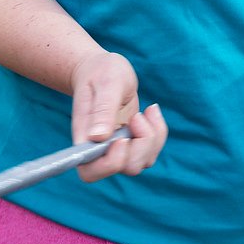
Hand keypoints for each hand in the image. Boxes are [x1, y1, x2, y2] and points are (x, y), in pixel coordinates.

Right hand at [68, 50, 167, 181]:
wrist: (105, 72)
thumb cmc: (101, 73)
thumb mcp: (106, 84)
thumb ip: (103, 109)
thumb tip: (97, 138)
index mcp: (84, 138)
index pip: (91, 171)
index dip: (111, 163)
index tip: (122, 137)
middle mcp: (99, 150)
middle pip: (126, 168)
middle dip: (142, 144)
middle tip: (138, 117)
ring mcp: (117, 150)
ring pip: (142, 162)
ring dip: (153, 137)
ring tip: (147, 111)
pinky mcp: (133, 145)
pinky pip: (152, 151)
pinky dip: (158, 133)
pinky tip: (151, 112)